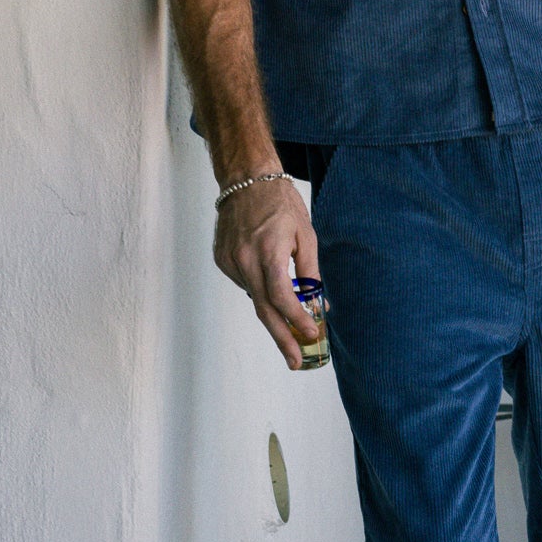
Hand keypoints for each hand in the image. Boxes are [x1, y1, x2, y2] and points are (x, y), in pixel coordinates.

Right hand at [213, 175, 321, 369]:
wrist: (245, 179)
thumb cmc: (282, 204)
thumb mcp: (306, 235)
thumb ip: (312, 272)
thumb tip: (320, 303)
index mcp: (269, 252)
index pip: (282, 297)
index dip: (297, 319)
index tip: (311, 335)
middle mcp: (244, 260)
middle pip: (264, 309)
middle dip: (282, 338)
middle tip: (296, 362)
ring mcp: (229, 261)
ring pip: (254, 298)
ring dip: (273, 314)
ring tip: (292, 328)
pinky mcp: (221, 260)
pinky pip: (245, 284)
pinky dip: (260, 290)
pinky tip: (269, 282)